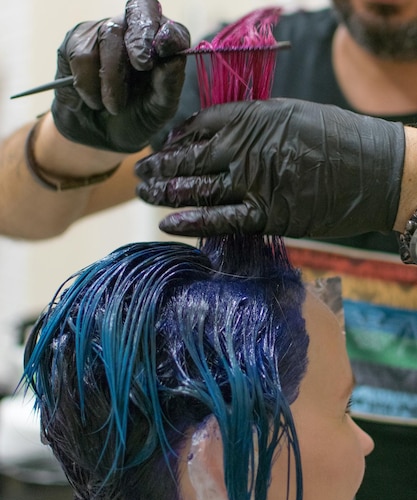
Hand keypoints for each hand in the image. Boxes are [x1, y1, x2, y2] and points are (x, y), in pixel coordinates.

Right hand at [51, 0, 189, 152]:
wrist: (98, 138)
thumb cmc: (135, 119)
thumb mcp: (158, 110)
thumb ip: (169, 85)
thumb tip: (173, 59)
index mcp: (161, 44)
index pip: (169, 25)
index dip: (167, 31)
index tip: (164, 48)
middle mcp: (133, 30)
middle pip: (138, 12)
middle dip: (140, 37)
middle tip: (141, 64)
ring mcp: (102, 31)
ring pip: (107, 37)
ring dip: (111, 81)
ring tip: (113, 106)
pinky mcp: (75, 41)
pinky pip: (81, 56)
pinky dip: (88, 86)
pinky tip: (93, 100)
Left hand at [136, 99, 404, 237]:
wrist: (377, 170)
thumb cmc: (339, 140)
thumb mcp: (293, 116)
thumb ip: (256, 126)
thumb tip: (225, 139)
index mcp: (255, 117)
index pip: (201, 126)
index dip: (176, 138)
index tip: (162, 146)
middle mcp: (249, 147)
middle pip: (191, 157)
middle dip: (161, 165)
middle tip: (140, 172)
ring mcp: (256, 182)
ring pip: (198, 187)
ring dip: (166, 191)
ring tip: (144, 194)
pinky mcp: (268, 214)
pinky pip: (220, 219)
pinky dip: (192, 221)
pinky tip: (167, 223)